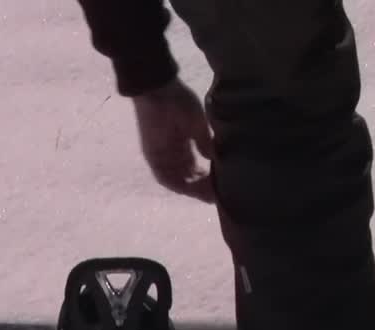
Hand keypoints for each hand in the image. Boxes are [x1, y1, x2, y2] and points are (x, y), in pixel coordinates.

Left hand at [132, 79, 215, 203]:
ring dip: (193, 189)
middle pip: (188, 178)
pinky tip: (193, 188)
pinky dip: (179, 185)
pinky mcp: (153, 157)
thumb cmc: (178, 101)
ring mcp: (162, 157)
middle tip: (217, 194)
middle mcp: (172, 155)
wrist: (157, 90)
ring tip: (208, 193)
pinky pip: (165, 178)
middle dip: (202, 188)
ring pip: (178, 181)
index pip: (196, 169)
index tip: (220, 185)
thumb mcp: (197, 123)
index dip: (207, 179)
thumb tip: (214, 159)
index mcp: (183, 145)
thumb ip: (204, 142)